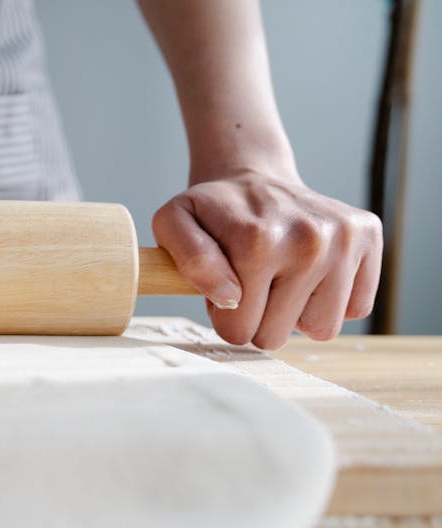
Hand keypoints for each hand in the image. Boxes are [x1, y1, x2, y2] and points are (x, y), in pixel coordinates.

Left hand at [152, 169, 382, 349]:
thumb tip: (229, 296)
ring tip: (282, 277)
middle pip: (277, 337)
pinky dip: (331, 299)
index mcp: (257, 241)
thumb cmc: (212, 211)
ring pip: (322, 330)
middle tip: (253, 280)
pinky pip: (354, 309)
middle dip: (259, 318)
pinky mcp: (369, 237)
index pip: (238, 330)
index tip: (225, 286)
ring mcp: (345, 239)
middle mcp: (309, 240)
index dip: (226, 315)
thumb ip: (189, 261)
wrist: (253, 176)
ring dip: (297, 313)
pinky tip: (311, 270)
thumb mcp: (174, 224)